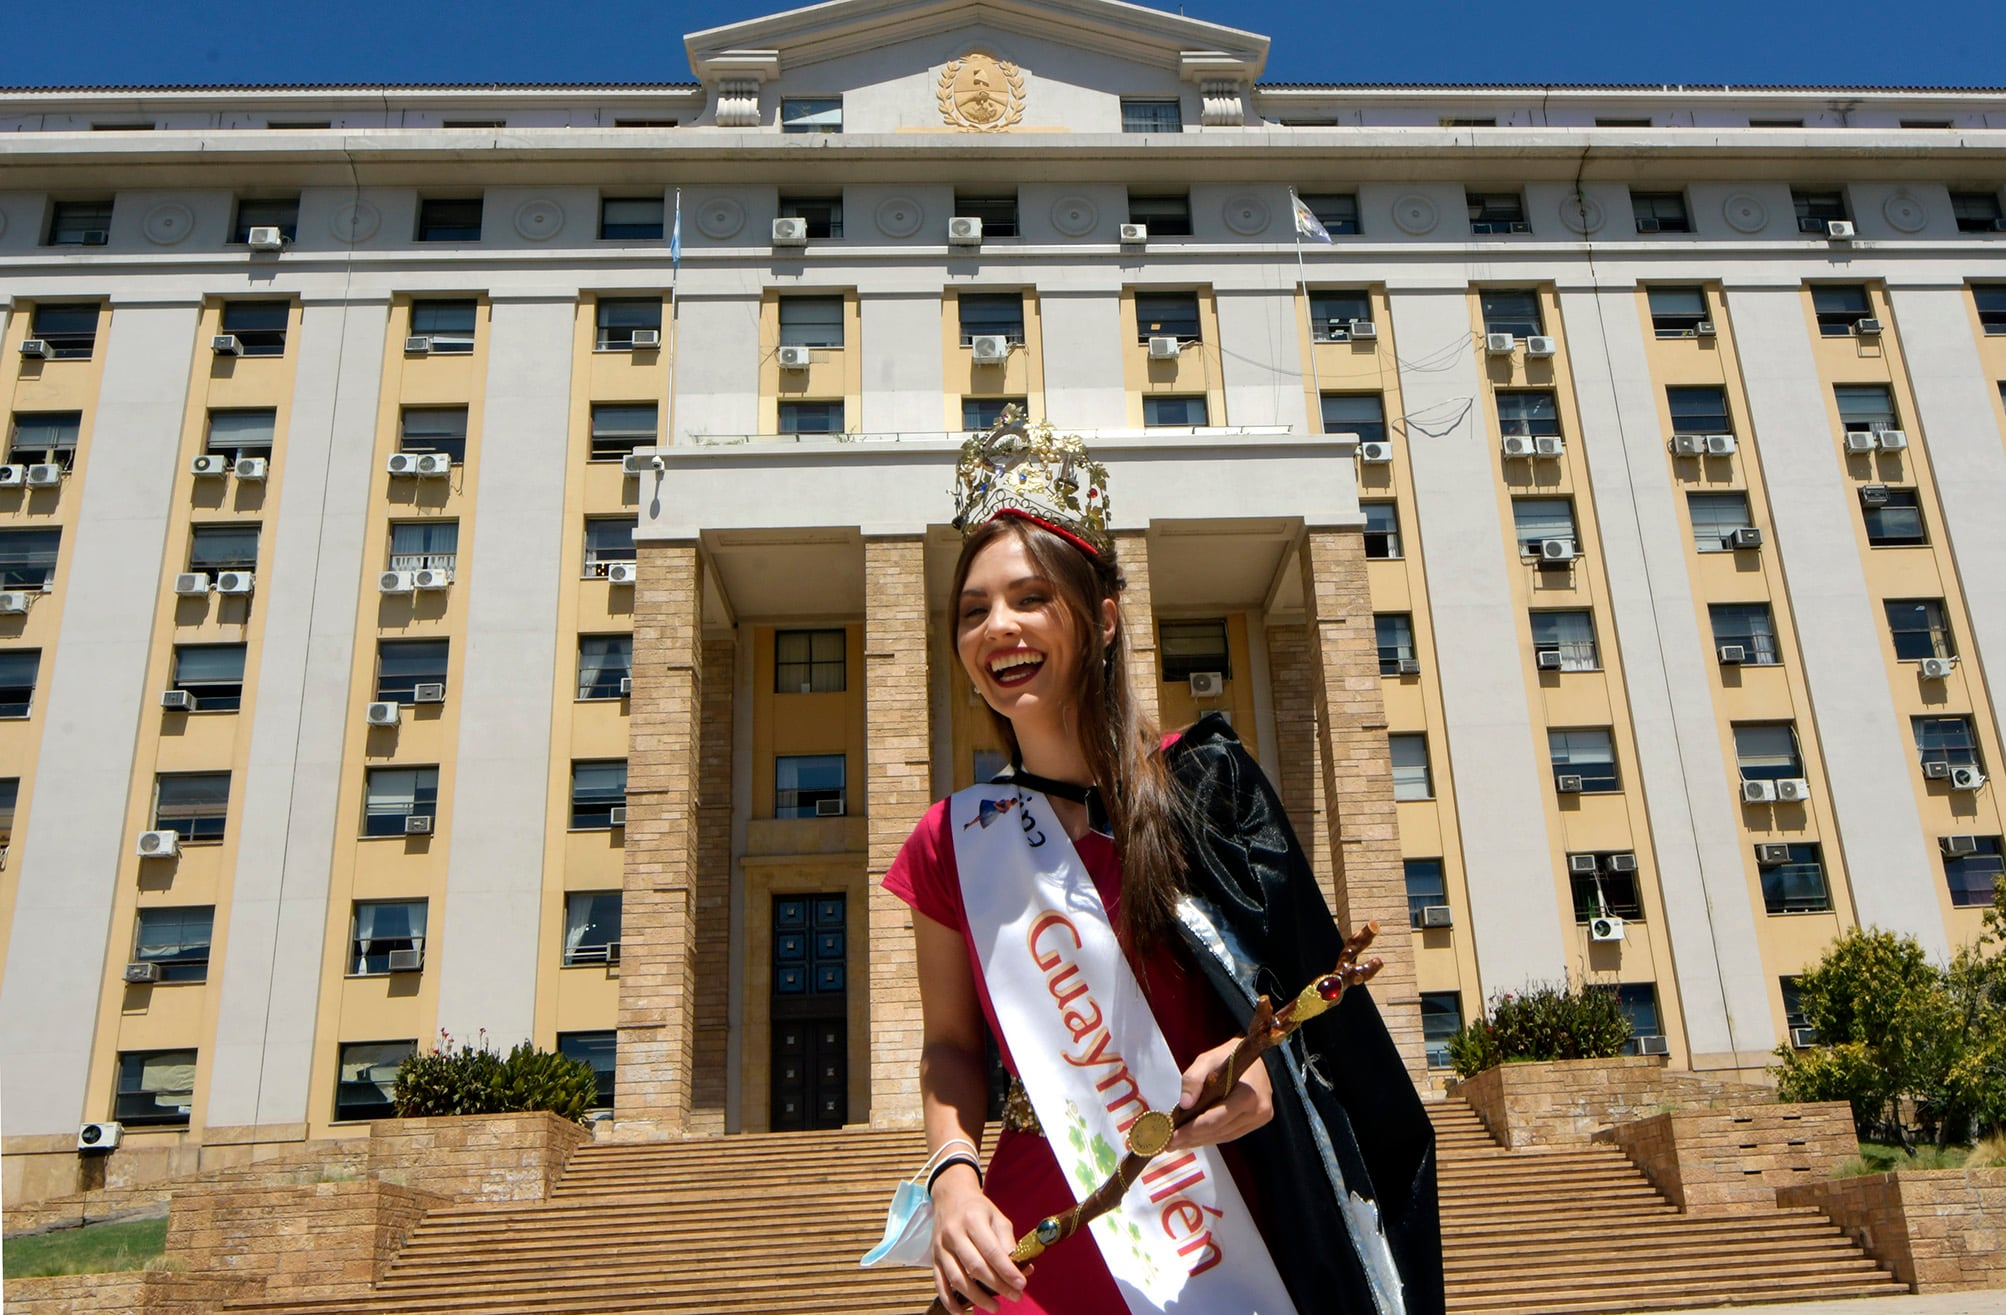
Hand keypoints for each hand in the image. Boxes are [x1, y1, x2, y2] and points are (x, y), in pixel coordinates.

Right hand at [930, 1166, 1029, 1311]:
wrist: (950, 1197)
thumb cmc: (978, 1209)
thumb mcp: (997, 1218)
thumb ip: (1009, 1243)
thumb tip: (1024, 1268)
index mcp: (973, 1220)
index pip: (991, 1250)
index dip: (1007, 1270)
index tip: (1021, 1284)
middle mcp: (954, 1233)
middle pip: (975, 1266)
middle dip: (997, 1285)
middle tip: (1015, 1296)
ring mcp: (941, 1247)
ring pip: (957, 1278)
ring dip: (977, 1297)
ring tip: (995, 1307)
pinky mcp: (933, 1258)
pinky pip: (939, 1283)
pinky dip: (949, 1301)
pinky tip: (962, 1312)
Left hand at [1167, 1035, 1272, 1150]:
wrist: (1255, 1057)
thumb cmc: (1230, 1056)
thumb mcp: (1207, 1059)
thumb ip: (1194, 1079)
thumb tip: (1184, 1105)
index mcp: (1248, 1095)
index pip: (1215, 1119)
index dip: (1191, 1130)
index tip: (1171, 1137)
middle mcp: (1258, 1111)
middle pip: (1218, 1131)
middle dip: (1191, 1138)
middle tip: (1168, 1143)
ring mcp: (1259, 1119)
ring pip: (1223, 1136)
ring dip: (1199, 1141)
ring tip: (1177, 1143)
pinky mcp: (1256, 1122)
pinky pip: (1230, 1134)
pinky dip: (1211, 1137)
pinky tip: (1194, 1138)